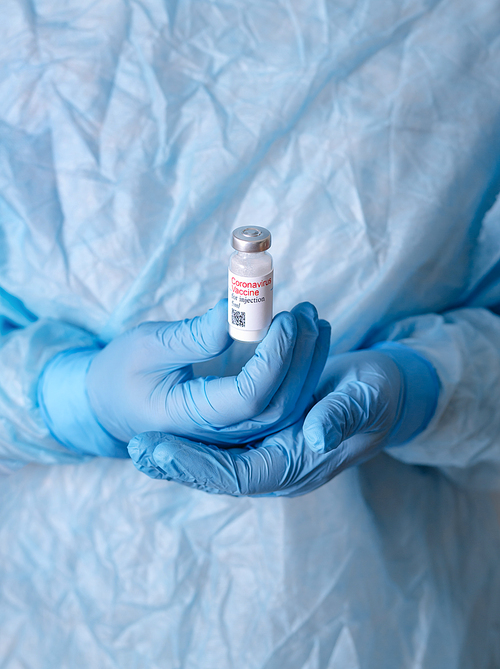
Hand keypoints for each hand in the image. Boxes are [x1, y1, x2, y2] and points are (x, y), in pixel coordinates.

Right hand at [39, 300, 329, 455]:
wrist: (113, 405)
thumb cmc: (122, 372)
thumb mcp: (147, 346)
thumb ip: (193, 336)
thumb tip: (235, 311)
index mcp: (191, 416)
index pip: (249, 396)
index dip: (275, 357)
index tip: (286, 318)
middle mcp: (219, 433)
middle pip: (277, 403)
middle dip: (299, 357)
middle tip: (306, 313)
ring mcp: (234, 432)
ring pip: (287, 405)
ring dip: (307, 361)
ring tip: (314, 317)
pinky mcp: (242, 420)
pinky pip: (281, 400)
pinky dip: (300, 369)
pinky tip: (310, 337)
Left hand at [128, 342, 438, 495]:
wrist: (381, 390)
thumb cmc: (377, 393)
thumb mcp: (367, 397)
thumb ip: (343, 416)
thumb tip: (315, 436)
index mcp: (300, 464)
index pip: (240, 475)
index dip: (198, 465)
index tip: (157, 450)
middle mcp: (279, 465)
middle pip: (219, 473)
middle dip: (177, 464)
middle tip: (135, 449)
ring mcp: (269, 450)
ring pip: (215, 460)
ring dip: (178, 453)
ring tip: (136, 445)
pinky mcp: (263, 434)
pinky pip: (221, 442)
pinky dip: (193, 437)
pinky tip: (164, 428)